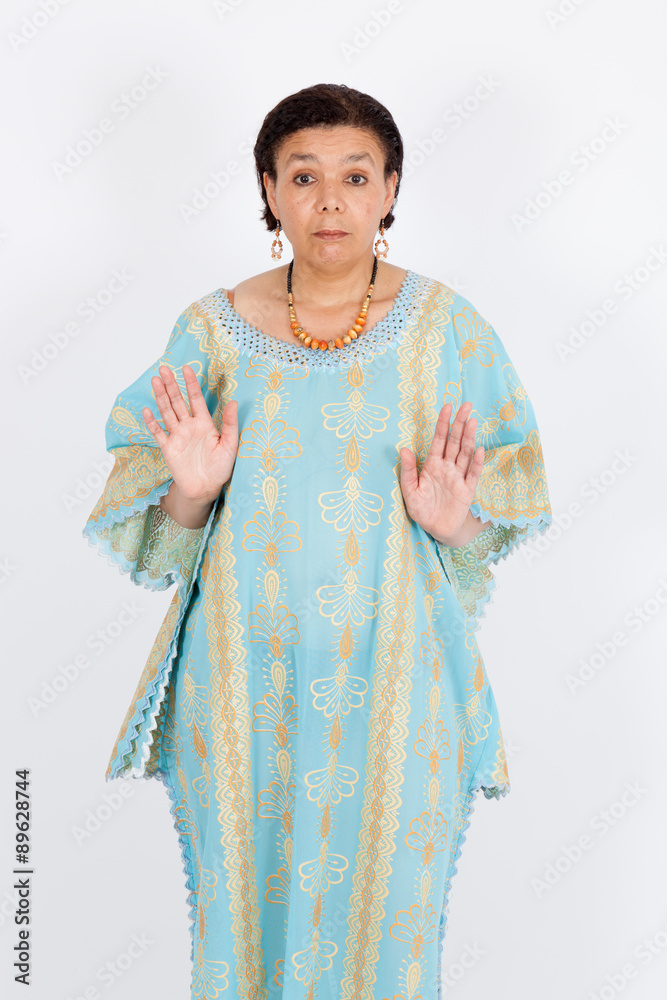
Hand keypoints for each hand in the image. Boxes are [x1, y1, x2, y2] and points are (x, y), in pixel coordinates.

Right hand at [142, 363, 238, 502]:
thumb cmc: (220, 467)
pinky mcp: (168, 448)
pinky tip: (147, 410)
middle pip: (178, 402)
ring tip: (155, 381)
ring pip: (167, 412)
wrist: (206, 488)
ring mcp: (177, 436)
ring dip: (161, 397)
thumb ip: (231, 423)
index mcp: (204, 423)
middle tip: (164, 368)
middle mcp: (189, 426)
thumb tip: (235, 401)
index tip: (187, 368)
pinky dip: (152, 423)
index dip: (191, 384)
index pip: (196, 399)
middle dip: (171, 385)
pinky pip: (158, 433)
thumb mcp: (230, 445)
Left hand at [399, 401, 483, 542]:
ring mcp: (458, 477)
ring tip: (473, 421)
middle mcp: (447, 467)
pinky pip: (473, 474)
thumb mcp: (409, 490)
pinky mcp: (467, 490)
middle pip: (455, 441)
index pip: (439, 439)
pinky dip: (478, 462)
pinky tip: (481, 450)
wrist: (435, 529)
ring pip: (465, 453)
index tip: (447, 406)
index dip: (442, 423)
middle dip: (460, 423)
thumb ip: (407, 470)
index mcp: (432, 464)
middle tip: (467, 405)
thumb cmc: (421, 509)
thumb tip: (403, 448)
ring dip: (469, 437)